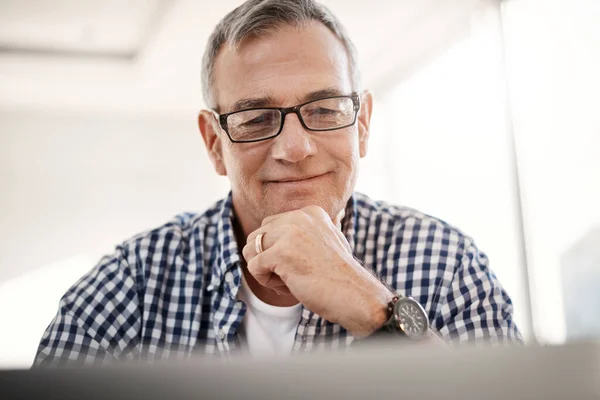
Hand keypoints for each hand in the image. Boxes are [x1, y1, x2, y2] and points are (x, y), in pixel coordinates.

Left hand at [242, 205, 392, 336]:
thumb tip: (274, 233)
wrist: (355, 295)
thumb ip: (306, 231)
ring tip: (286, 281)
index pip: (270, 225)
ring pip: (251, 249)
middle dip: (266, 258)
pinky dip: (265, 281)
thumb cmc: (339, 276)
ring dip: (263, 270)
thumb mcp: (328, 241)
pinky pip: (253, 266)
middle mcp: (299, 217)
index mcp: (310, 212)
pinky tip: (286, 287)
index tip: (297, 263)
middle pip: (257, 236)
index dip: (276, 249)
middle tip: (288, 275)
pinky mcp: (281, 253)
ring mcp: (289, 233)